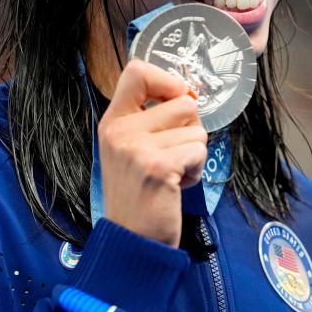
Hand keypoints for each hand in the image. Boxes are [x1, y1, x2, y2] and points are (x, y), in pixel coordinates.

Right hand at [97, 59, 206, 247]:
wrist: (131, 241)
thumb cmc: (139, 194)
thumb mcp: (131, 149)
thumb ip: (151, 119)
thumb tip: (188, 95)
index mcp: (113, 121)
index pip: (137, 71)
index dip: (167, 81)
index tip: (174, 101)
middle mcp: (120, 130)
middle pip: (182, 101)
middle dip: (190, 129)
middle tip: (173, 154)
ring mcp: (137, 148)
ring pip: (196, 128)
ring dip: (193, 152)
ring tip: (173, 173)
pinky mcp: (157, 167)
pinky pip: (198, 150)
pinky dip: (195, 169)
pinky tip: (176, 185)